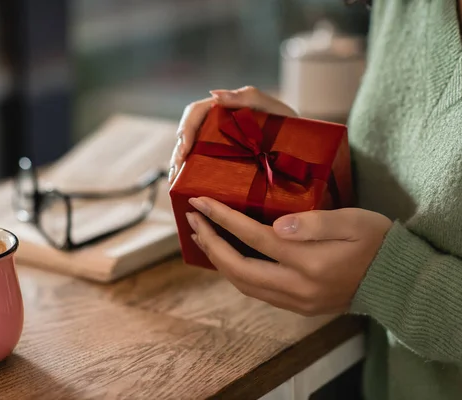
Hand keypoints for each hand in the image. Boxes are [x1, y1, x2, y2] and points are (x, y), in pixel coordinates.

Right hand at [168, 86, 296, 182]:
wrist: (307, 150)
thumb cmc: (292, 125)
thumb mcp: (273, 108)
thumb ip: (247, 97)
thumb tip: (214, 94)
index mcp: (225, 109)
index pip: (196, 113)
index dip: (186, 129)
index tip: (184, 148)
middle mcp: (219, 126)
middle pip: (189, 134)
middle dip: (179, 152)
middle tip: (176, 171)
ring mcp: (220, 145)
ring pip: (192, 152)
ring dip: (181, 165)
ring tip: (176, 182)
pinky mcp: (224, 162)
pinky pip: (204, 166)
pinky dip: (192, 176)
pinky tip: (188, 187)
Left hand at [185, 197, 392, 315]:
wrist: (396, 283)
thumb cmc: (377, 243)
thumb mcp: (353, 221)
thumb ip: (315, 222)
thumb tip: (276, 225)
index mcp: (310, 262)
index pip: (254, 238)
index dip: (223, 219)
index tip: (200, 203)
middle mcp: (298, 287)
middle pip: (238, 268)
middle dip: (210, 243)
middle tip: (192, 219)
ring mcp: (296, 301)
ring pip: (243, 284)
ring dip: (218, 260)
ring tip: (202, 235)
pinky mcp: (297, 306)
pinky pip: (255, 291)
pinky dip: (234, 272)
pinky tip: (227, 255)